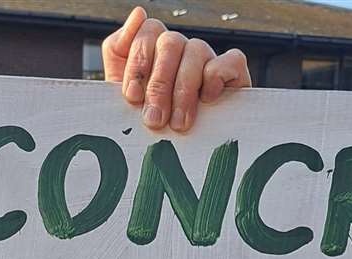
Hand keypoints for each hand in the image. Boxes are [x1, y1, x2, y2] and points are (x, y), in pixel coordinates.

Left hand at [103, 7, 250, 133]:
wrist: (175, 151)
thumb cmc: (147, 120)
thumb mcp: (121, 90)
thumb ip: (117, 49)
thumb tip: (138, 13)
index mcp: (154, 47)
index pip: (148, 32)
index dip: (138, 63)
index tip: (132, 97)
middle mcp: (181, 48)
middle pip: (170, 43)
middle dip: (159, 84)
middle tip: (154, 120)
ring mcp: (207, 57)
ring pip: (196, 50)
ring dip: (184, 90)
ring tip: (178, 124)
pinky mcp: (234, 73)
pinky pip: (232, 59)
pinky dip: (217, 77)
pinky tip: (207, 100)